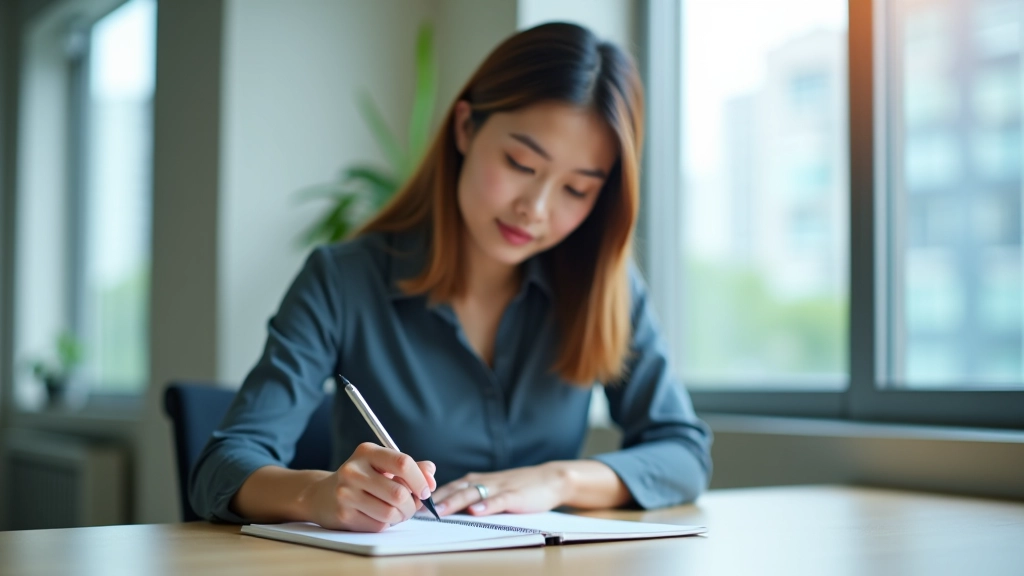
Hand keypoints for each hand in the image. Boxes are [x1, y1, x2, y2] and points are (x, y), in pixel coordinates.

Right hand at [301, 442, 435, 531]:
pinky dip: (387, 524)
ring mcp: (346, 493)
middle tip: (412, 505)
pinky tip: (379, 516)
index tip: (426, 490)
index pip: (403, 463)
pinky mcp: (343, 515)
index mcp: (367, 452)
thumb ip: (411, 468)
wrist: (322, 495)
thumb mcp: (383, 466)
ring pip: (390, 512)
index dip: (420, 479)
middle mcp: (353, 470)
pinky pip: (379, 525)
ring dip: (401, 516)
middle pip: (399, 493)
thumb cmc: (362, 479)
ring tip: (398, 512)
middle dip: (412, 504)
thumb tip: (431, 475)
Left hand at [431, 462, 570, 516]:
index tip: (412, 502)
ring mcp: (499, 488)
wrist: (549, 479)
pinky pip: (499, 500)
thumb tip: (444, 508)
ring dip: (456, 502)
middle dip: (436, 499)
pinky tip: (477, 511)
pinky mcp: (514, 495)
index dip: (430, 495)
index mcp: (476, 481)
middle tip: (417, 508)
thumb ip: (470, 496)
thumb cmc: (517, 486)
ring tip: (441, 510)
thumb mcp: (490, 489)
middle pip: (456, 489)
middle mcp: (483, 482)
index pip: (448, 487)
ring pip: (473, 494)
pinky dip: (487, 505)